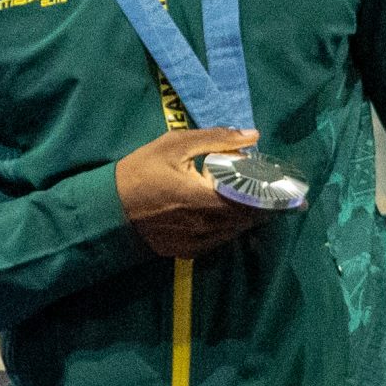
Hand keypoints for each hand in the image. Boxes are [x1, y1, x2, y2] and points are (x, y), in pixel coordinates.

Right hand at [114, 127, 266, 258]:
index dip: (269, 195)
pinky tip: (223, 216)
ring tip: (248, 201)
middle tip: (267, 191)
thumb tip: (253, 135)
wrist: (106, 205)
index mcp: (203, 198)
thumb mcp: (175, 145)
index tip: (280, 186)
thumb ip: (217, 139)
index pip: (251, 202)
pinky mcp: (183, 251)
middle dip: (260, 206)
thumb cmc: (141, 171)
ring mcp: (193, 242)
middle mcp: (202, 225)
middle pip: (246, 219)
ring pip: (233, 232)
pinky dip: (225, 229)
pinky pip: (215, 242)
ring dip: (244, 218)